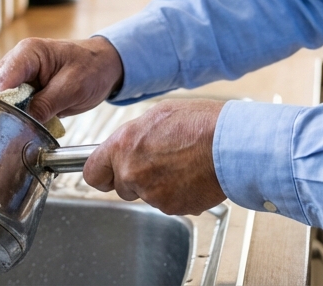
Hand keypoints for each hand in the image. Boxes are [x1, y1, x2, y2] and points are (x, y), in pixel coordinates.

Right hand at [0, 36, 123, 122]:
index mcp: (28, 53)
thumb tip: (22, 122)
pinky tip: (8, 132)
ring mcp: (17, 76)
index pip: (0, 79)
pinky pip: (5, 104)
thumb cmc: (92, 68)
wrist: (105, 66)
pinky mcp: (21, 89)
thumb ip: (46, 103)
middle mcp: (16, 62)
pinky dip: (5, 117)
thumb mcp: (73, 87)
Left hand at [83, 99, 226, 215]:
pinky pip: (168, 203)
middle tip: (160, 162)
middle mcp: (132, 172)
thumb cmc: (200, 123)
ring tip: (183, 164)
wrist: (229, 144)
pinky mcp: (171, 208)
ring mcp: (151, 193)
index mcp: (124, 145)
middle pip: (122, 187)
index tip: (107, 173)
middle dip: (136, 179)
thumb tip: (129, 144)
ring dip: (159, 185)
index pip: (93, 173)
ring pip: (147, 195)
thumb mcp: (159, 114)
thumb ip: (136, 134)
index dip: (102, 173)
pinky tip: (192, 175)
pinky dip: (178, 194)